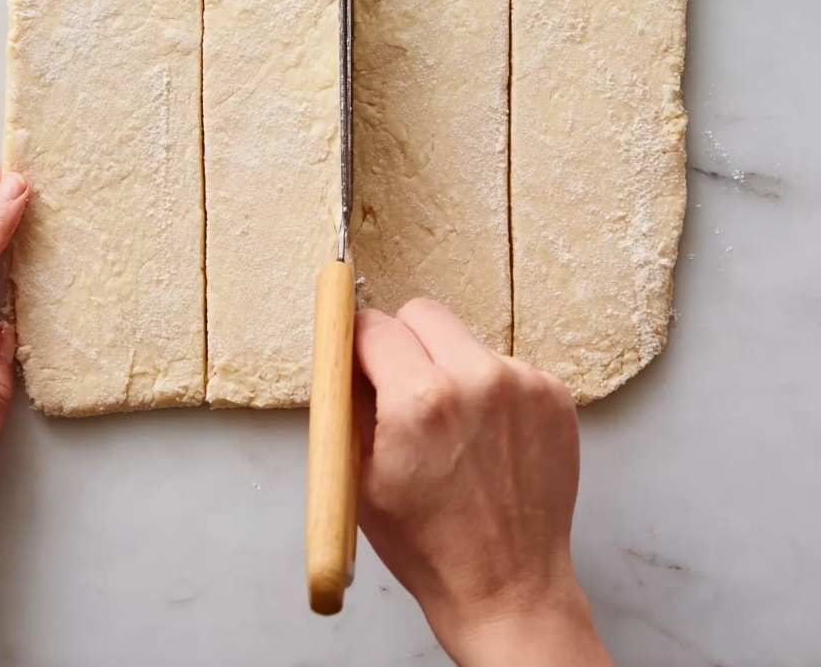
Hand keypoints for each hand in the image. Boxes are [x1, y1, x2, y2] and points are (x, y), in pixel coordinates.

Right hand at [354, 299, 612, 666]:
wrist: (508, 588)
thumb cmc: (429, 546)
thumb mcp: (360, 478)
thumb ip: (352, 404)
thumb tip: (346, 356)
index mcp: (418, 400)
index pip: (375, 326)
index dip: (360, 343)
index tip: (360, 357)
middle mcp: (476, 378)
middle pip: (423, 312)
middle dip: (405, 341)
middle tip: (403, 386)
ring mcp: (523, 383)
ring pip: (466, 340)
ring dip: (451, 368)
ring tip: (455, 428)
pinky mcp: (554, 394)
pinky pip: (505, 365)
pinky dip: (491, 390)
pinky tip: (488, 438)